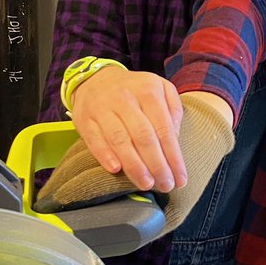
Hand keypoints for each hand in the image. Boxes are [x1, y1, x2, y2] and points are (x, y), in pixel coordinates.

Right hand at [70, 65, 184, 190]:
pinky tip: (116, 170)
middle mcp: (126, 98)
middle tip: (165, 184)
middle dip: (157, 164)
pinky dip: (105, 155)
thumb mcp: (161, 89)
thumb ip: (173, 110)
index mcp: (149, 91)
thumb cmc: (136, 91)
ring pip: (120, 140)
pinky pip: (95, 139)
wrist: (97, 80)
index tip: (180, 178)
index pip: (164, 128)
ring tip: (146, 183)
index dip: (173, 156)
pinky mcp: (85, 119)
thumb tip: (175, 139)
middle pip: (143, 136)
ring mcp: (103, 108)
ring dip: (134, 165)